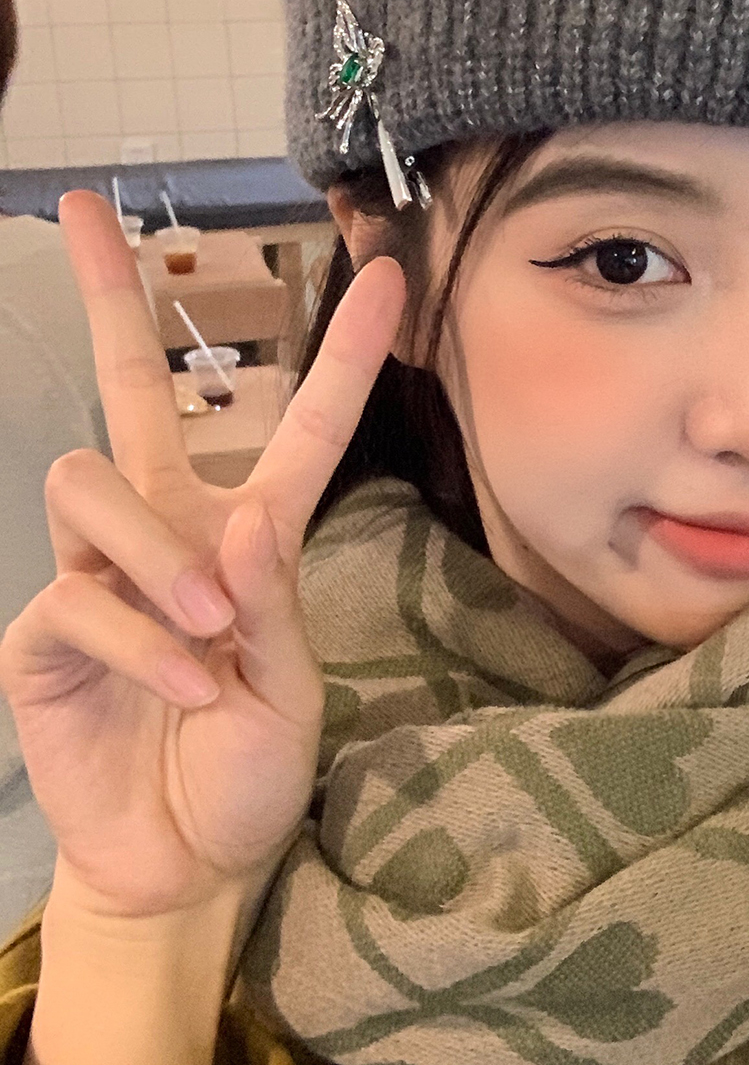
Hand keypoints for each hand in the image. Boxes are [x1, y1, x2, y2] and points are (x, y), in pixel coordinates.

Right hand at [0, 192, 403, 920]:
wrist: (188, 857)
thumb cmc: (249, 764)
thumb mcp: (292, 682)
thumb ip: (267, 599)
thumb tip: (230, 521)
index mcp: (250, 534)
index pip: (302, 426)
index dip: (342, 354)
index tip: (386, 272)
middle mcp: (168, 533)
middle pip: (129, 390)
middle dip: (106, 298)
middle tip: (78, 206)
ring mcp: (98, 573)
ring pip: (92, 483)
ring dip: (157, 554)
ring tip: (210, 634)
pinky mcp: (46, 630)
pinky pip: (80, 596)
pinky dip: (146, 645)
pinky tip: (186, 690)